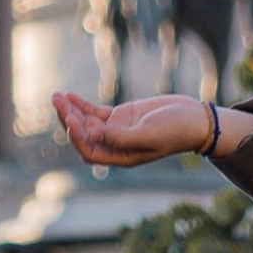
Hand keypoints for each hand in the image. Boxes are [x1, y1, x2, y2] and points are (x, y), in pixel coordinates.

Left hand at [56, 90, 225, 169]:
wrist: (195, 120)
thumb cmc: (176, 130)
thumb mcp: (149, 134)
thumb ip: (122, 137)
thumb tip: (93, 135)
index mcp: (122, 156)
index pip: (90, 151)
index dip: (77, 137)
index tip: (71, 120)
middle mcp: (116, 146)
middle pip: (84, 135)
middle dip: (68, 120)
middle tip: (57, 101)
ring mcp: (117, 130)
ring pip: (87, 122)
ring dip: (71, 111)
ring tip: (57, 96)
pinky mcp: (121, 117)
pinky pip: (95, 112)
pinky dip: (81, 105)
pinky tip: (69, 96)